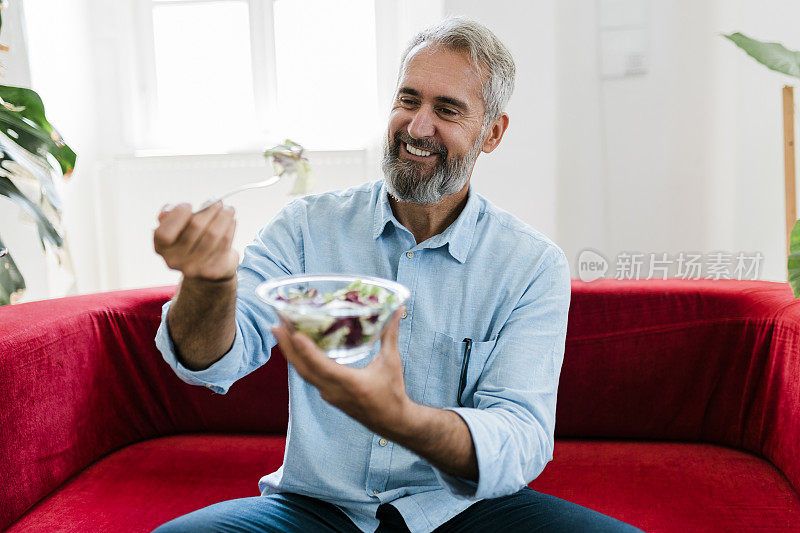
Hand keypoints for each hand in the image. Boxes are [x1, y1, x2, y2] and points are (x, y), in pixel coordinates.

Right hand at [153, 202, 238, 280]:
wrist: (207, 265)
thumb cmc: (190, 238)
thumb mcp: (176, 227)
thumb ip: (170, 216)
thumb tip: (172, 209)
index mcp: (161, 247)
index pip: (165, 233)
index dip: (177, 216)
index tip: (189, 205)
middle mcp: (174, 260)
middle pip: (195, 228)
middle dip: (209, 210)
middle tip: (218, 201)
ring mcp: (193, 268)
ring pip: (213, 235)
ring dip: (223, 217)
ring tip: (228, 209)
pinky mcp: (212, 270)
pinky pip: (224, 243)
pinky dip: (230, 228)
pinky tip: (231, 221)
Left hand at [271, 307, 412, 435]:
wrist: (391, 422)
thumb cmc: (393, 392)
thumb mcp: (392, 362)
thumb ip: (390, 335)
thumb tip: (398, 309)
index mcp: (351, 383)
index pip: (324, 367)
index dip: (308, 352)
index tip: (295, 335)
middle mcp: (334, 390)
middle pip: (304, 369)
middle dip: (288, 347)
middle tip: (276, 324)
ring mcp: (328, 394)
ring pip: (303, 373)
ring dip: (289, 353)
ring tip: (279, 331)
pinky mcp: (327, 394)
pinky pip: (308, 376)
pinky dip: (299, 360)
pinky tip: (294, 346)